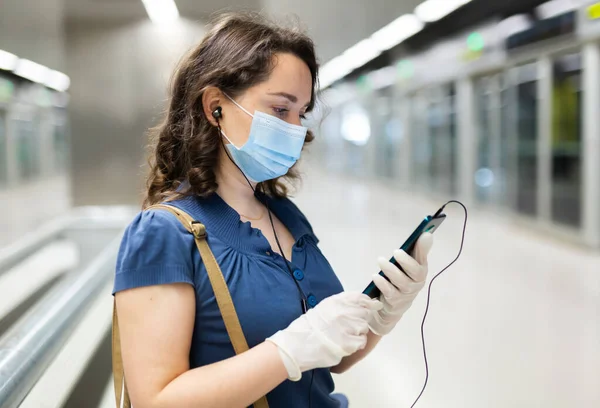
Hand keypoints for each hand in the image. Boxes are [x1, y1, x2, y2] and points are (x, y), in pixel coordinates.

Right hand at [266, 292, 381, 380]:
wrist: (298, 345)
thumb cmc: (309, 327)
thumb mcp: (324, 307)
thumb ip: (341, 304)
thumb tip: (361, 303)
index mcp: (337, 302)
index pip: (361, 298)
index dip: (367, 303)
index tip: (368, 308)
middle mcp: (343, 312)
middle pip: (365, 313)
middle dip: (361, 319)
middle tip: (350, 326)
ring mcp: (347, 328)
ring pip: (364, 327)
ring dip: (358, 332)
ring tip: (345, 336)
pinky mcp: (348, 343)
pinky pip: (362, 341)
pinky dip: (356, 344)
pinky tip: (345, 344)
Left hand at [368, 233, 432, 335]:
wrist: (394, 306)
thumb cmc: (402, 279)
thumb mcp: (409, 265)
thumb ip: (418, 251)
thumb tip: (427, 234)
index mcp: (421, 271)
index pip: (424, 259)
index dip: (423, 249)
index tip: (422, 235)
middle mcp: (417, 283)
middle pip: (416, 273)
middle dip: (406, 261)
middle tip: (396, 251)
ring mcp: (407, 293)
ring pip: (402, 282)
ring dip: (391, 270)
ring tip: (381, 260)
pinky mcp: (396, 301)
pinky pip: (390, 292)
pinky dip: (383, 284)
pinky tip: (375, 276)